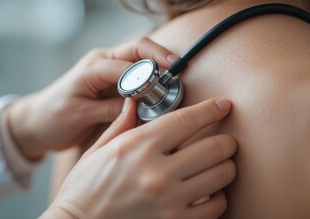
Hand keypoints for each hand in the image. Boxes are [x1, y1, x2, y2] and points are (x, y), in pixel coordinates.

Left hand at [3, 37, 177, 159]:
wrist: (38, 122)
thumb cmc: (53, 117)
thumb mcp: (80, 115)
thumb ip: (111, 109)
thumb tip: (140, 104)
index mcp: (93, 67)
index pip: (129, 64)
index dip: (148, 75)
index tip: (162, 88)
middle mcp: (103, 62)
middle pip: (138, 49)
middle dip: (160, 56)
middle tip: (180, 68)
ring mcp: (108, 71)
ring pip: (140, 59)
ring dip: (158, 65)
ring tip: (175, 77)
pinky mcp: (112, 82)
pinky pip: (137, 74)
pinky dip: (151, 78)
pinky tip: (161, 88)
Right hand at [43, 98, 236, 218]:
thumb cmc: (84, 189)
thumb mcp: (97, 150)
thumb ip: (122, 124)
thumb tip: (134, 102)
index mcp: (137, 147)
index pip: (186, 120)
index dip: (211, 110)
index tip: (223, 105)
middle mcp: (156, 172)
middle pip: (214, 147)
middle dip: (226, 141)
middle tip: (225, 141)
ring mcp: (168, 201)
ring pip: (221, 176)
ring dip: (225, 167)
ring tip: (218, 165)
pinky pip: (215, 207)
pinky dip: (217, 197)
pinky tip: (207, 192)